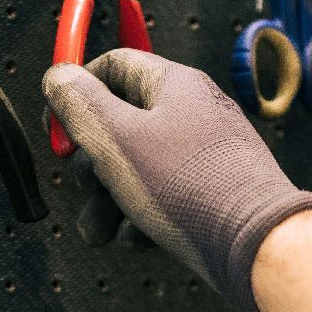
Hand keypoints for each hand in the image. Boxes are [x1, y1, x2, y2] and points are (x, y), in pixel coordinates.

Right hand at [44, 49, 311, 311]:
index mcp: (173, 85)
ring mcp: (204, 155)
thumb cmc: (190, 187)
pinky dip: (142, 217)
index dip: (75, 92)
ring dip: (108, 201)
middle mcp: (192, 113)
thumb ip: (79, 103)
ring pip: (137, 169)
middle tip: (84, 186)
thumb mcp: (116, 139)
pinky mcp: (212, 194)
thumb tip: (58, 76)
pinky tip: (140, 238)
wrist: (257, 245)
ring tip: (101, 231)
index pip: (112, 66)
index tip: (54, 125)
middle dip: (89, 163)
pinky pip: (163, 197)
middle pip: (120, 124)